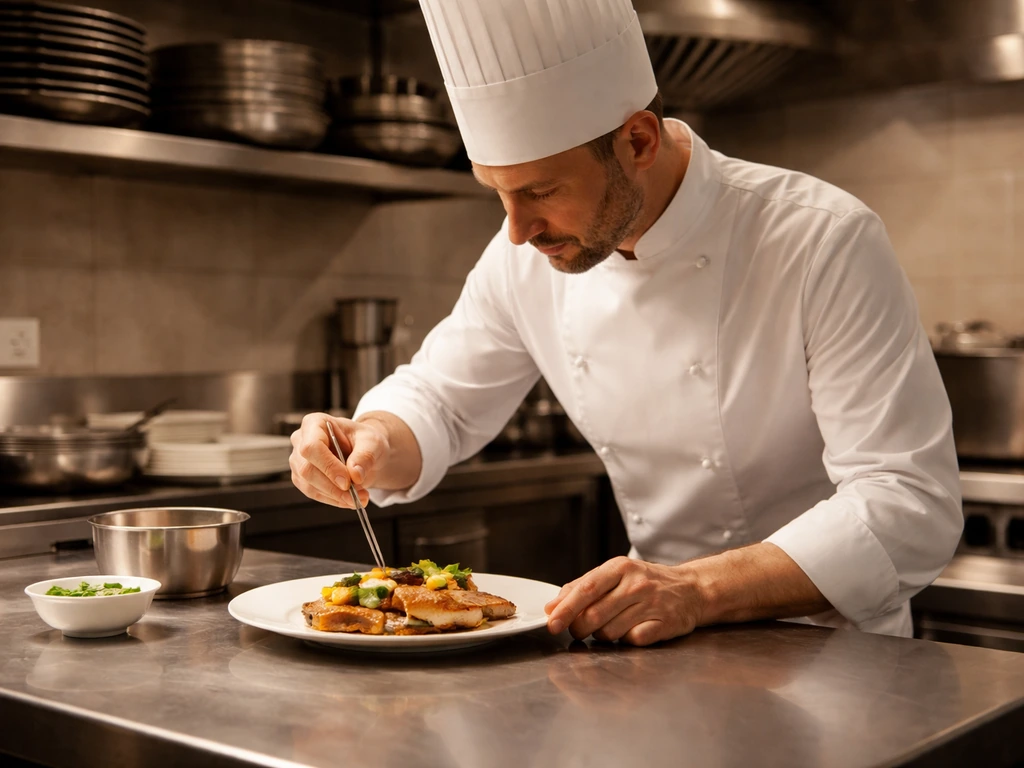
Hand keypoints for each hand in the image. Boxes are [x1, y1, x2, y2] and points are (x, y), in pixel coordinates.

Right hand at [289, 413, 390, 507]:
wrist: (363, 452)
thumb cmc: (364, 440)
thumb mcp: (372, 442)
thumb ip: (365, 455)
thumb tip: (355, 475)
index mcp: (314, 423)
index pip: (312, 446)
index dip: (328, 466)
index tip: (347, 482)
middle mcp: (301, 440)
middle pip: (307, 469)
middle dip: (333, 487)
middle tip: (358, 495)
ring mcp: (298, 460)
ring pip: (308, 485)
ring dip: (336, 496)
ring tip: (360, 498)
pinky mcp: (302, 478)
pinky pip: (313, 493)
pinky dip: (333, 499)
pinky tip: (349, 499)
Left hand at [544, 556, 704, 645]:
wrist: (691, 589)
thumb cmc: (646, 582)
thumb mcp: (615, 574)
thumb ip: (582, 587)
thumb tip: (552, 606)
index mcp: (620, 568)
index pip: (586, 588)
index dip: (566, 608)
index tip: (551, 623)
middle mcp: (636, 584)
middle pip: (595, 614)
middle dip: (580, 628)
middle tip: (579, 630)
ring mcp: (652, 604)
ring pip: (610, 631)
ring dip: (603, 635)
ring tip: (612, 625)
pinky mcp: (665, 624)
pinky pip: (633, 640)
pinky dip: (626, 640)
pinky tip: (632, 630)